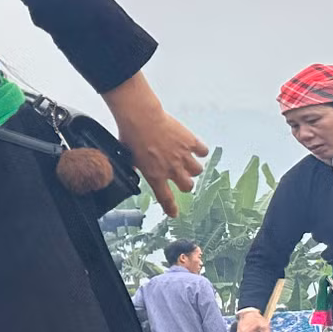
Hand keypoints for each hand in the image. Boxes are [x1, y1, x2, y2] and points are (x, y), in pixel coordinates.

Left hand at [104, 74, 205, 215]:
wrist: (141, 118)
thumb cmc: (130, 136)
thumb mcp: (129, 158)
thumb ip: (137, 168)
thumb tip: (136, 170)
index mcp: (155, 175)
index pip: (165, 198)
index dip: (170, 208)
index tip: (174, 214)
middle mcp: (171, 169)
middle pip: (188, 186)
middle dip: (185, 184)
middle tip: (180, 177)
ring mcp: (183, 156)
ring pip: (198, 170)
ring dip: (193, 168)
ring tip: (186, 161)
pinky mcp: (190, 142)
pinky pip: (203, 151)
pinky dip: (200, 151)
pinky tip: (194, 148)